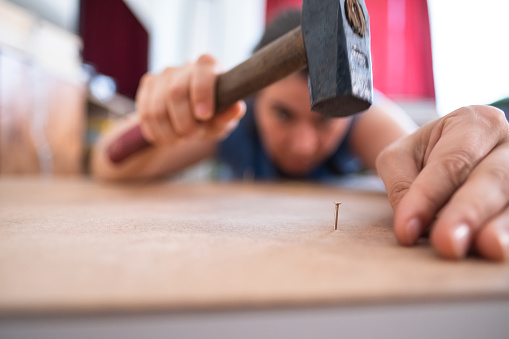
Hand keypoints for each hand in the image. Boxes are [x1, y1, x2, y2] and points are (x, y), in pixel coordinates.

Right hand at [136, 55, 244, 145]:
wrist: (191, 117)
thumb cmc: (213, 116)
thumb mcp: (223, 120)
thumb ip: (228, 115)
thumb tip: (237, 108)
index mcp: (209, 67)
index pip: (202, 74)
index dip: (202, 94)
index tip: (204, 115)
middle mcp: (185, 67)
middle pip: (175, 92)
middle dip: (184, 122)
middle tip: (192, 136)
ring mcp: (164, 74)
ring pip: (157, 108)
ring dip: (169, 131)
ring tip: (180, 139)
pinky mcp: (148, 85)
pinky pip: (145, 114)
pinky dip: (156, 132)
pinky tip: (167, 137)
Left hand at [376, 105, 508, 260]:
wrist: (445, 157)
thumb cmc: (422, 157)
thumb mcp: (400, 158)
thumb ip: (401, 186)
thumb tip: (412, 227)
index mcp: (475, 123)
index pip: (451, 162)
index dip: (428, 197)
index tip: (405, 230)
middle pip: (492, 179)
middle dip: (468, 211)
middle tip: (447, 242)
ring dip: (501, 226)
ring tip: (488, 247)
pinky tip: (500, 249)